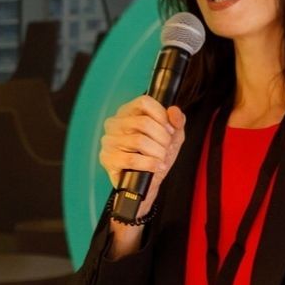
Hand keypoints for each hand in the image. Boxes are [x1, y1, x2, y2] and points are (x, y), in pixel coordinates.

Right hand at [100, 95, 185, 216]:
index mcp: (128, 112)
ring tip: (161, 158)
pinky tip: (156, 166)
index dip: (161, 116)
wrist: (146, 182)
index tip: (170, 130)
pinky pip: (132, 159)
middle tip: (166, 148)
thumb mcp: (172, 136)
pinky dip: (149, 163)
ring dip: (157, 152)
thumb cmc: (154, 156)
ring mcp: (109, 141)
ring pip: (139, 141)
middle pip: (143, 122)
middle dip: (162, 138)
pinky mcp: (108, 159)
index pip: (144, 102)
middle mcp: (115, 123)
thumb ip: (177, 121)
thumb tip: (174, 112)